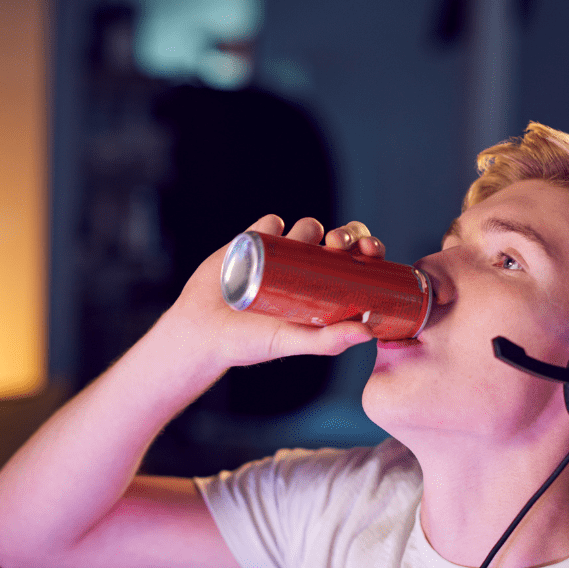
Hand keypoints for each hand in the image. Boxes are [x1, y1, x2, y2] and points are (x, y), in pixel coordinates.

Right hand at [161, 215, 384, 371]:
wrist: (199, 330)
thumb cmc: (247, 344)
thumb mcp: (290, 342)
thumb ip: (326, 341)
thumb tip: (368, 333)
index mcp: (325, 294)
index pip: (359, 265)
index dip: (369, 252)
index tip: (368, 252)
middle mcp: (307, 271)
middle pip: (339, 241)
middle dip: (345, 235)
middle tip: (336, 245)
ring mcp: (281, 254)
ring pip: (307, 228)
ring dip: (311, 228)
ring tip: (302, 243)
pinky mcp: (253, 241)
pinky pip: (271, 223)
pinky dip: (274, 223)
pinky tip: (273, 233)